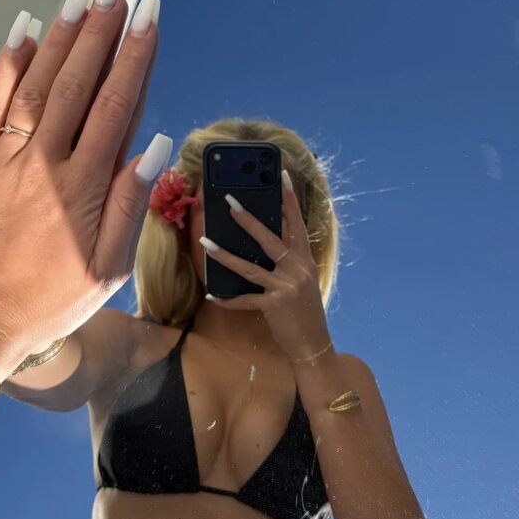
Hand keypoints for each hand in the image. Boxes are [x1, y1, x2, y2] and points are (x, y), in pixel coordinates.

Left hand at [0, 0, 169, 372]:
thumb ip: (131, 203)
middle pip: (80, 81)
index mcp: (83, 188)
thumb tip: (153, 144)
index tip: (149, 14)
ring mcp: (3, 160)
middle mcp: (44, 164)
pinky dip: (8, 63)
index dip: (136, 54)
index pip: (117, 105)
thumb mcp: (108, 268)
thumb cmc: (49, 301)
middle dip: (102, 25)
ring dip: (62, 33)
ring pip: (39, 83)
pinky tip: (25, 28)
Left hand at [200, 169, 331, 360]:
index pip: (296, 223)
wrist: (313, 343)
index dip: (289, 199)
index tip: (281, 175)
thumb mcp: (302, 280)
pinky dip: (229, 300)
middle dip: (248, 219)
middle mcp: (297, 268)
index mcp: (304, 259)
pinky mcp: (274, 305)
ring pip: (250, 267)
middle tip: (229, 202)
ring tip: (205, 242)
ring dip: (225, 255)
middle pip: (270, 239)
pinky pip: (245, 300)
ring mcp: (286, 286)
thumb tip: (265, 238)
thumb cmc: (304, 310)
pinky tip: (213, 297)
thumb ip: (288, 260)